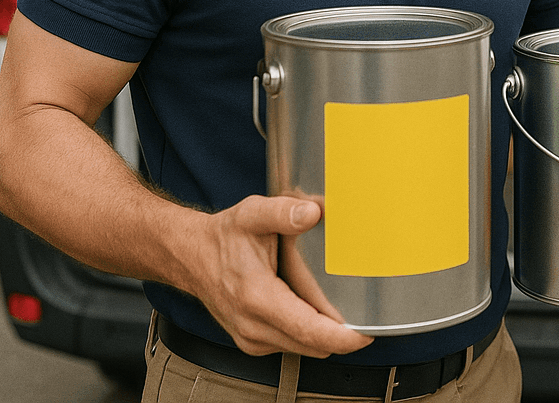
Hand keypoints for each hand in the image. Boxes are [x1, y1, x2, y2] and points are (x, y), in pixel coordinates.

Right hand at [192, 194, 372, 357]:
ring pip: (303, 348)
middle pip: (312, 345)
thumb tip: (313, 211)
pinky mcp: (252, 342)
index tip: (366, 334)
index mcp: (257, 297)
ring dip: (325, 336)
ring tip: (344, 311)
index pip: (309, 330)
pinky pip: (291, 345)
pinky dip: (307, 333)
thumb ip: (284, 212)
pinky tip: (313, 310)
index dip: (342, 337)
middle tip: (367, 315)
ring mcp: (252, 338)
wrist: (191, 257)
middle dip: (341, 335)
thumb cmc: (223, 236)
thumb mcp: (252, 214)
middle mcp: (253, 326)